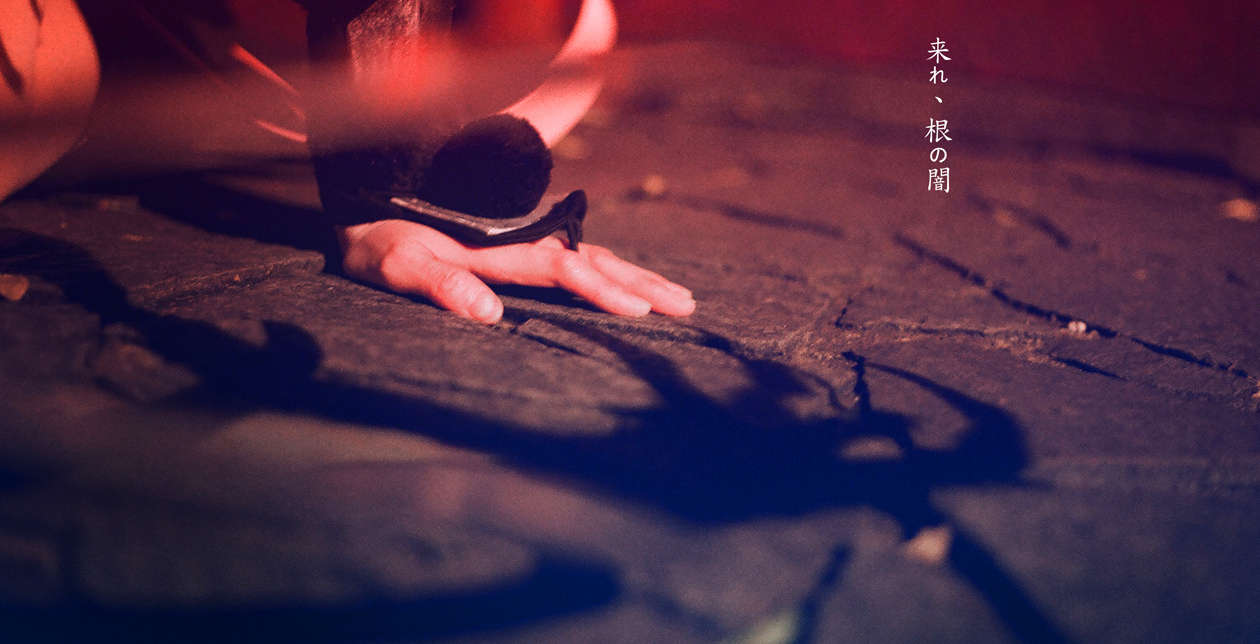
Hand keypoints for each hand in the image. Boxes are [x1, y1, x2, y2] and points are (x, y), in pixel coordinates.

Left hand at [338, 219, 695, 323]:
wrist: (368, 204)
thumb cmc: (379, 242)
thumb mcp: (396, 264)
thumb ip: (439, 284)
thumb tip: (490, 315)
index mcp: (501, 247)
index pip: (563, 268)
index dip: (601, 289)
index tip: (638, 312)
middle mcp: (522, 241)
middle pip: (595, 260)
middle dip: (641, 284)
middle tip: (687, 305)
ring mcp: (525, 242)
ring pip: (594, 256)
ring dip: (636, 277)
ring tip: (677, 298)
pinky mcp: (521, 247)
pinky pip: (578, 258)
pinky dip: (611, 272)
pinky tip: (630, 285)